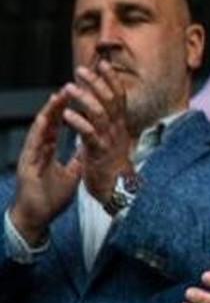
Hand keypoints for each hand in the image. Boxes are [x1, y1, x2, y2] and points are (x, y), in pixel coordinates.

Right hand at [7, 89, 82, 245]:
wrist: (38, 216)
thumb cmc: (52, 197)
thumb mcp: (72, 175)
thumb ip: (78, 159)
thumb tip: (89, 146)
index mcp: (49, 150)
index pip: (59, 125)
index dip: (68, 110)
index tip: (78, 95)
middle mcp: (40, 149)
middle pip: (50, 122)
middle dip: (60, 104)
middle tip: (70, 86)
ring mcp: (32, 155)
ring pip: (41, 128)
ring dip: (49, 112)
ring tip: (58, 96)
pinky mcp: (27, 164)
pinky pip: (34, 145)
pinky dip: (40, 131)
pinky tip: (44, 119)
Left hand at [63, 61, 136, 199]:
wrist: (119, 190)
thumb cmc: (113, 165)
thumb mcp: (114, 139)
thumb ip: (110, 123)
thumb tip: (104, 108)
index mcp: (120, 125)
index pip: (119, 97)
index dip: (112, 80)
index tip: (103, 63)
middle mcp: (117, 130)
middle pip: (110, 101)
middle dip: (96, 83)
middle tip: (81, 70)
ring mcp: (109, 140)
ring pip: (99, 114)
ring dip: (84, 99)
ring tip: (69, 88)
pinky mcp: (99, 153)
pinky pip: (89, 135)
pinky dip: (79, 123)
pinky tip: (67, 115)